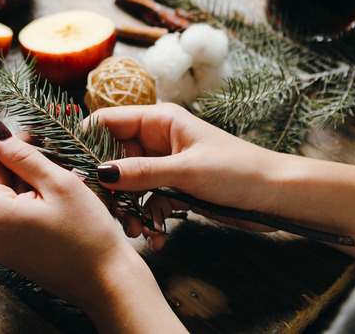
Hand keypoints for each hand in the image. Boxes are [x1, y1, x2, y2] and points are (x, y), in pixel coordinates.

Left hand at [0, 118, 185, 332]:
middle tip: (39, 139)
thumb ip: (22, 155)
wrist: (107, 284)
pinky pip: (7, 212)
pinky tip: (50, 195)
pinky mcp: (9, 251)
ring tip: (54, 172)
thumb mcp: (59, 184)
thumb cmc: (89, 235)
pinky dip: (23, 195)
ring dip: (19, 176)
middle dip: (7, 157)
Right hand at [91, 103, 354, 263]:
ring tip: (136, 229)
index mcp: (159, 120)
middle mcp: (157, 139)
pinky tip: (154, 234)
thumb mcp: (186, 171)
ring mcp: (163, 164)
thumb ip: (140, 172)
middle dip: (108, 186)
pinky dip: (145, 216)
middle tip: (107, 211)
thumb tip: (100, 173)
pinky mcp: (172, 187)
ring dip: (128, 207)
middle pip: (112, 156)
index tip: (74, 172)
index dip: (87, 143)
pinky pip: (145, 199)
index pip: (107, 122)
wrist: (279, 197)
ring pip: (127, 183)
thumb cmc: (239, 172)